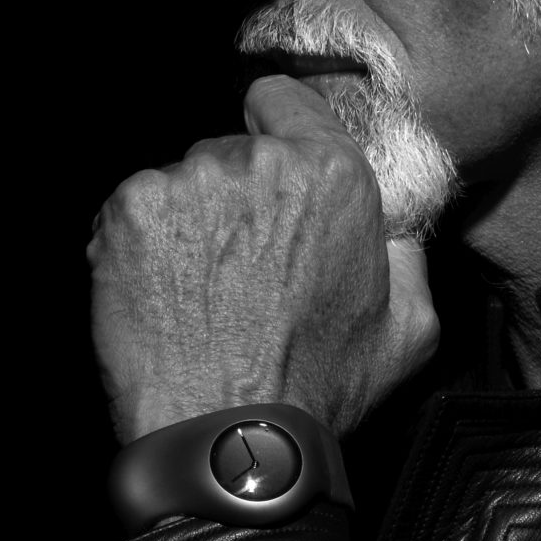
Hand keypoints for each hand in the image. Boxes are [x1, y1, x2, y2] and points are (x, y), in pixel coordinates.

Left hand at [87, 75, 439, 443]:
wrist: (228, 440)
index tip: (272, 174)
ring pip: (181, 182)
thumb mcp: (409, 328)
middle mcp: (260, 164)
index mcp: (334, 175)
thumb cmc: (315, 390)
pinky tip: (165, 296)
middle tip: (244, 267)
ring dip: (188, 223)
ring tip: (201, 292)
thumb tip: (393, 223)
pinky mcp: (130, 212)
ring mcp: (187, 183)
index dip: (279, 132)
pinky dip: (141, 246)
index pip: (286, 100)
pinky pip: (134, 210)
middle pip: (231, 150)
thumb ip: (406, 252)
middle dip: (236, 196)